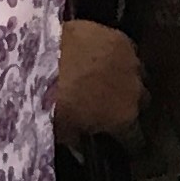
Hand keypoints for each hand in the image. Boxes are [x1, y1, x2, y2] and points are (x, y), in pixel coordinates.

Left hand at [55, 19, 144, 139]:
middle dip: (128, 104)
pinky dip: (116, 56)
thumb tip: (82, 142)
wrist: (38, 58)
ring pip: (137, 73)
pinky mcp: (120, 37)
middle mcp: (135, 91)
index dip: (127, 141)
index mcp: (123, 118)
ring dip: (125, 78)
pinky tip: (102, 56)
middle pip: (141, 101)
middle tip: (109, 105)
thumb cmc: (47, 102)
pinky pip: (127, 51)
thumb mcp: (60, 131)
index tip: (118, 141)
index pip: (136, 138)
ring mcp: (131, 61)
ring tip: (106, 77)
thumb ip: (78, 138)